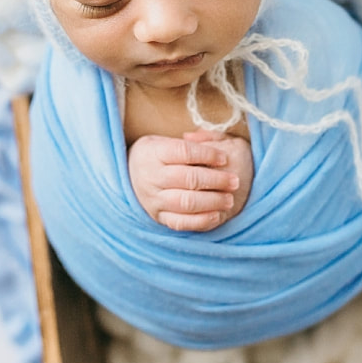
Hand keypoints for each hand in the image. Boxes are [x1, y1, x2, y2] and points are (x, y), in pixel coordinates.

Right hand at [127, 131, 253, 231]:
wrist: (126, 176)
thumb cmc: (154, 155)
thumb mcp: (164, 140)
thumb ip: (190, 141)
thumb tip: (208, 141)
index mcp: (154, 152)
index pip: (184, 152)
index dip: (207, 155)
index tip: (225, 158)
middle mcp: (152, 176)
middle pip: (188, 178)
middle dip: (216, 180)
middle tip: (234, 181)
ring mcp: (154, 199)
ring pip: (186, 202)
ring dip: (212, 201)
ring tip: (229, 199)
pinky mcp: (158, 216)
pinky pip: (180, 222)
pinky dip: (200, 221)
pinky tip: (216, 215)